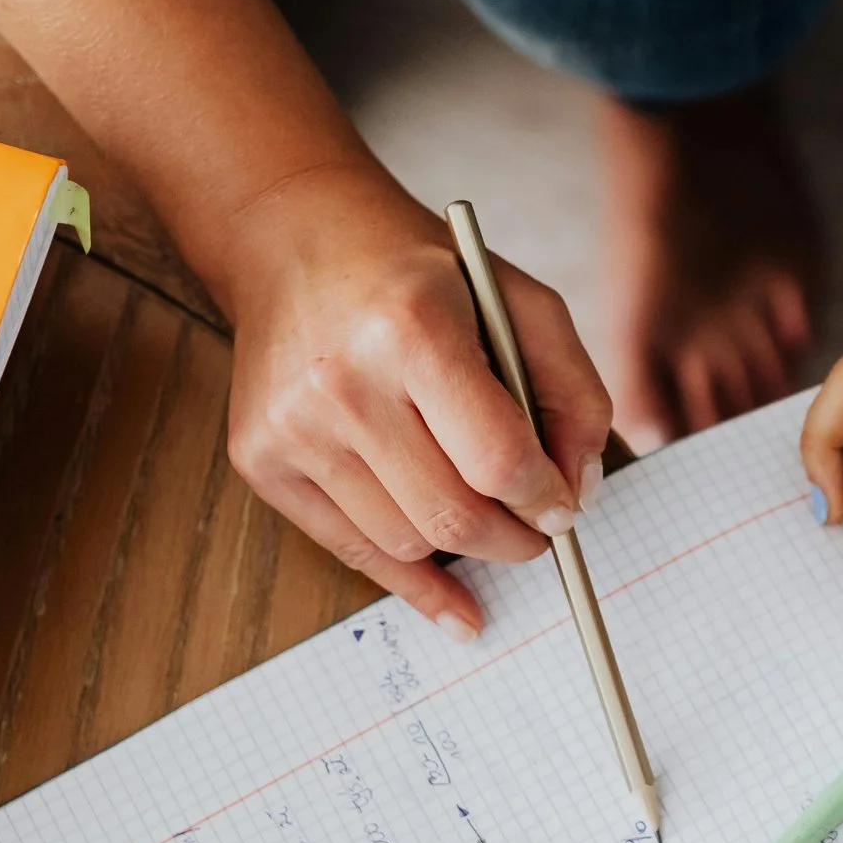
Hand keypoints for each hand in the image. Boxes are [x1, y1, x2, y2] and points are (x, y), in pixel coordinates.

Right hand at [215, 167, 613, 635]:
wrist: (295, 240)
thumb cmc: (420, 274)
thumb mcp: (519, 302)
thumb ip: (571, 391)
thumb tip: (581, 488)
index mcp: (413, 331)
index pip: (499, 461)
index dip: (547, 501)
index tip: (564, 508)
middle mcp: (343, 384)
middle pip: (453, 516)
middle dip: (515, 540)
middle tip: (538, 532)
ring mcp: (293, 427)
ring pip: (406, 541)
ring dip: (464, 548)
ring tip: (488, 521)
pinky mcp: (261, 459)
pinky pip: (350, 550)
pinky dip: (412, 581)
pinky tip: (456, 603)